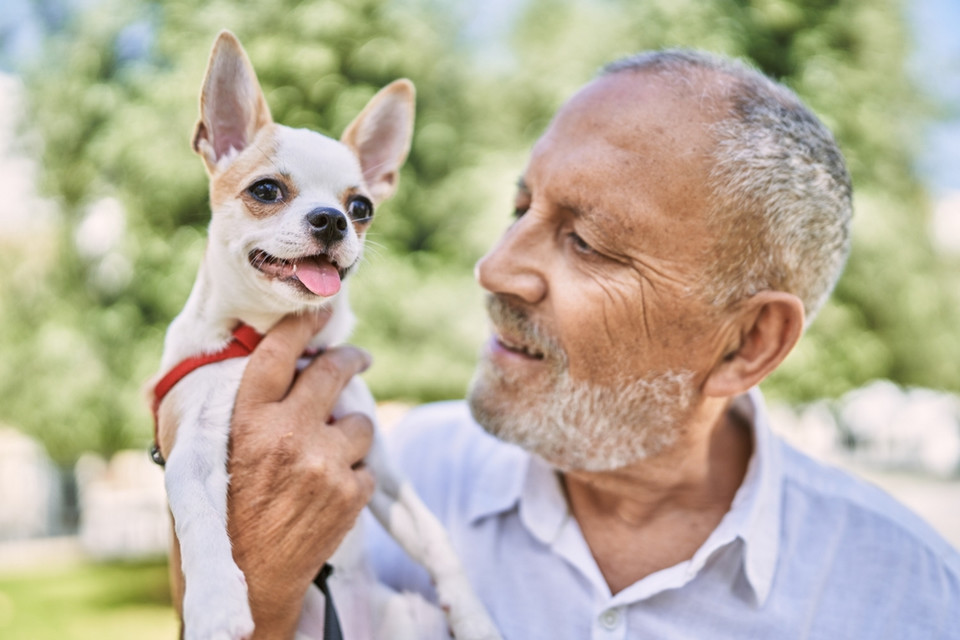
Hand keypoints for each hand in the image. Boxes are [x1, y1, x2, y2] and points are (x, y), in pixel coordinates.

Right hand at [227, 311, 375, 637]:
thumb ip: (236, 413)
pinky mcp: (350, 493)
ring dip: (349, 431)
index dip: (302, 325)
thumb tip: (262, 367)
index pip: (280, 352)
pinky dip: (354, 474)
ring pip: (360, 422)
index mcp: (245, 420)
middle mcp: (287, 433)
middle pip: (334, 372)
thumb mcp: (205, 457)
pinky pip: (366, 465)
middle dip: (350, 358)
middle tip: (356, 357)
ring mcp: (324, 463)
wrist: (246, 582)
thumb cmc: (219, 517)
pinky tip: (331, 489)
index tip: (319, 313)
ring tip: (331, 450)